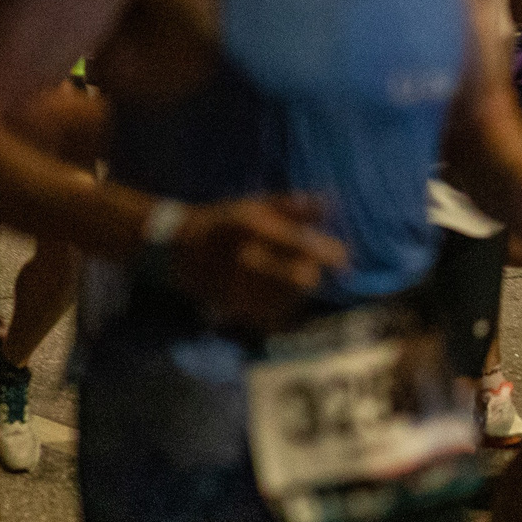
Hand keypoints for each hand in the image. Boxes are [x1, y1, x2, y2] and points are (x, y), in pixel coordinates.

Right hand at [167, 194, 349, 330]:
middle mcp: (245, 261)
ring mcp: (238, 289)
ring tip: (291, 279)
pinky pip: (274, 318)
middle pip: (302, 279)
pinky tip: (279, 296)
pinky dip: (284, 310)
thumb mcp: (257, 204)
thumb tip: (331, 203)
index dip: (331, 254)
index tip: (343, 257)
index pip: (304, 247)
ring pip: (291, 301)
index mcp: (253, 229)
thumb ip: (294, 206)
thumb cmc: (225, 222)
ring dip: (300, 292)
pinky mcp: (234, 311)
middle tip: (315, 268)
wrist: (178, 251)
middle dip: (314, 273)